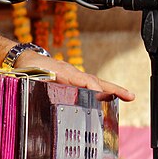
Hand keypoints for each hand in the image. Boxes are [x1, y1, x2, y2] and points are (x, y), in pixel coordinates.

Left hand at [14, 51, 135, 101]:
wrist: (26, 59)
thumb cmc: (28, 68)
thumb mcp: (30, 76)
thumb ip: (36, 84)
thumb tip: (40, 88)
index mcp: (63, 72)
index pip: (82, 79)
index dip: (93, 87)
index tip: (101, 94)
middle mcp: (72, 73)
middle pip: (95, 80)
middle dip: (113, 88)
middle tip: (130, 96)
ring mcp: (74, 76)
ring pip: (95, 83)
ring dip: (112, 90)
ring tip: (129, 97)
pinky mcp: (73, 80)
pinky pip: (90, 86)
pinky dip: (102, 91)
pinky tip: (111, 99)